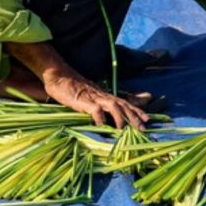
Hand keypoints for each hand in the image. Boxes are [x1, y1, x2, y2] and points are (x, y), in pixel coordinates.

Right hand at [3, 40, 149, 129]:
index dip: (137, 110)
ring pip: (113, 106)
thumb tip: (104, 118)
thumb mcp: (88, 97)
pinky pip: (94, 110)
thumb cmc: (71, 88)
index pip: (125, 103)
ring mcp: (93, 98)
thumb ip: (97, 105)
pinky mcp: (83, 101)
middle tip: (143, 128)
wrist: (58, 76)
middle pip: (123, 105)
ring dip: (120, 117)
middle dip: (134, 116)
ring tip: (123, 129)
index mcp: (104, 96)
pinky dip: (99, 118)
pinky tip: (101, 126)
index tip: (147, 119)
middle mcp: (102, 96)